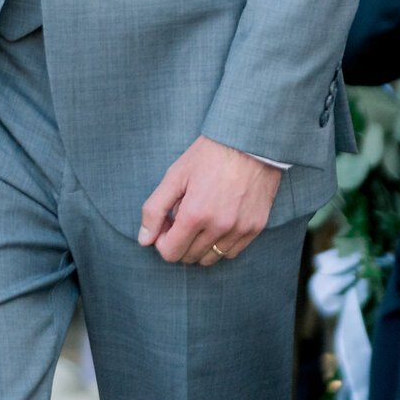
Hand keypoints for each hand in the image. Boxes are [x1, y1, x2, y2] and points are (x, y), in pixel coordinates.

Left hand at [141, 136, 281, 265]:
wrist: (249, 142)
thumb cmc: (209, 155)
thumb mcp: (174, 176)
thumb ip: (155, 210)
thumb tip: (144, 240)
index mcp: (196, 214)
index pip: (171, 253)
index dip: (162, 240)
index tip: (166, 222)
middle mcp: (219, 227)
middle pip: (189, 257)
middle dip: (179, 241)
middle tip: (181, 217)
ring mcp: (240, 230)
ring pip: (211, 258)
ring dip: (199, 245)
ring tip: (200, 219)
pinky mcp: (255, 228)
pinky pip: (232, 252)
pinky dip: (220, 244)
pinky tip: (216, 223)